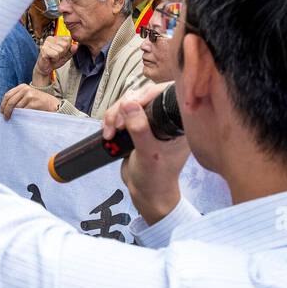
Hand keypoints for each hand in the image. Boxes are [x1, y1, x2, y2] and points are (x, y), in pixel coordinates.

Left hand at [0, 84, 59, 118]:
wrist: (52, 104)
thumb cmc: (38, 101)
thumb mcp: (27, 95)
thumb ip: (17, 97)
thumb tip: (4, 107)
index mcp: (22, 86)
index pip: (7, 95)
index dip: (3, 104)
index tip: (1, 111)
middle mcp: (25, 89)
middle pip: (10, 101)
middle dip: (6, 111)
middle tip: (5, 117)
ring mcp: (30, 96)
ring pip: (16, 107)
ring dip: (13, 114)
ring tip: (12, 119)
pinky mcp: (34, 103)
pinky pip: (23, 111)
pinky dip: (20, 116)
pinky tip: (20, 118)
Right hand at [37, 35, 75, 75]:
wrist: (45, 68)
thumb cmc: (54, 61)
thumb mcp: (66, 56)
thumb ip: (72, 51)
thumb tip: (76, 45)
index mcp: (56, 38)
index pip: (68, 39)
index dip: (67, 48)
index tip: (61, 52)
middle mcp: (50, 38)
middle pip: (65, 44)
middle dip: (63, 53)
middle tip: (57, 56)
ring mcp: (46, 43)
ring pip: (61, 50)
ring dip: (58, 57)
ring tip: (53, 57)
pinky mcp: (44, 50)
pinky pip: (55, 54)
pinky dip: (55, 59)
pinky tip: (50, 59)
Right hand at [101, 83, 188, 224]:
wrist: (145, 193)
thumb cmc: (155, 178)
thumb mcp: (148, 154)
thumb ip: (140, 129)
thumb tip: (129, 104)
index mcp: (178, 123)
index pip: (166, 94)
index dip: (147, 94)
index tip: (131, 107)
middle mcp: (166, 119)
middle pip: (143, 96)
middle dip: (124, 107)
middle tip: (117, 125)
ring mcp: (150, 122)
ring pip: (129, 103)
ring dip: (114, 115)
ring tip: (110, 133)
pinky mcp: (137, 126)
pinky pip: (122, 113)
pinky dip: (112, 120)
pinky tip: (108, 132)